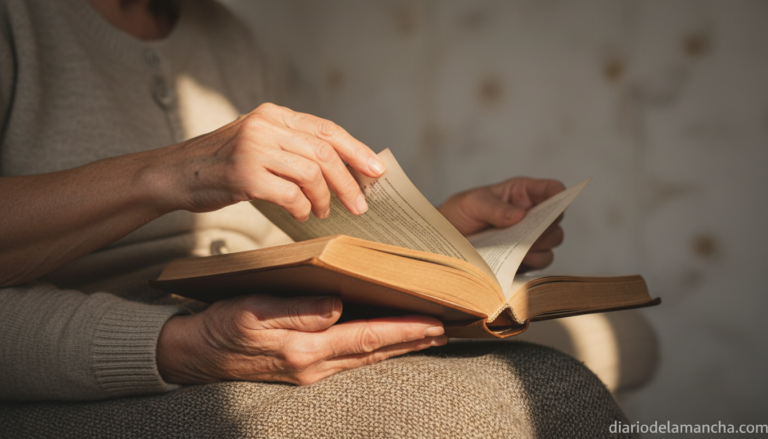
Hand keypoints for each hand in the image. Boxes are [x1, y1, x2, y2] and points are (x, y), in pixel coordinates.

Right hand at [156, 295, 446, 385]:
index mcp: (305, 350)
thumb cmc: (220, 326)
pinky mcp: (304, 368)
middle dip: (412, 340)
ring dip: (398, 345)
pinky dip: (374, 348)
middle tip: (446, 328)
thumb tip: (336, 307)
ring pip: (366, 357)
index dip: (403, 330)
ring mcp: (310, 371)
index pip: (366, 338)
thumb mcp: (252, 312)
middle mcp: (314, 365)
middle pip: (374, 352)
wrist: (192, 354)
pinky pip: (350, 358)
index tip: (436, 323)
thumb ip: (295, 311)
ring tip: (426, 333)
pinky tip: (385, 340)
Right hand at [159, 103, 385, 220]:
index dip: (356, 151)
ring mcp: (253, 149)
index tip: (377, 170)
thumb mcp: (258, 141)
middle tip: (359, 206)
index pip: (326, 130)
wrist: (175, 174)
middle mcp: (265, 126)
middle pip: (324, 154)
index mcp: (273, 114)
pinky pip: (290, 195)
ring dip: (325, 199)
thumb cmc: (222, 164)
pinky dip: (302, 208)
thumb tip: (342, 167)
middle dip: (348, 183)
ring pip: (312, 174)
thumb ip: (292, 146)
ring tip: (323, 212)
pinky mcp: (244, 175)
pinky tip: (301, 214)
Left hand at [438, 177, 565, 270]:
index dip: (559, 195)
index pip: (551, 189)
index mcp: (521, 193)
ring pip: (553, 241)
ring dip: (541, 245)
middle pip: (556, 219)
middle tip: (529, 233)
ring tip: (520, 248)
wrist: (446, 239)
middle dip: (547, 226)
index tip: (555, 205)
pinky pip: (542, 260)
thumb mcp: (473, 203)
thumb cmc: (460, 213)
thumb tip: (520, 216)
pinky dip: (534, 261)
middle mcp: (530, 214)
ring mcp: (529, 236)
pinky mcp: (525, 256)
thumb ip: (495, 208)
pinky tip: (517, 260)